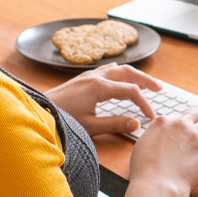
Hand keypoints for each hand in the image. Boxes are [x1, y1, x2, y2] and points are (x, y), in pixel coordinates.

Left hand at [44, 63, 160, 135]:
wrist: (38, 112)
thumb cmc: (61, 121)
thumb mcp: (90, 127)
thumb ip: (115, 125)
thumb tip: (137, 123)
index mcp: (99, 87)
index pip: (131, 91)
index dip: (144, 103)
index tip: (150, 116)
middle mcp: (95, 77)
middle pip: (128, 73)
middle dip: (145, 80)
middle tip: (159, 88)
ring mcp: (88, 76)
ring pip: (118, 69)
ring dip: (133, 74)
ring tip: (144, 82)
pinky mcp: (82, 79)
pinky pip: (107, 70)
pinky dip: (120, 73)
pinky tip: (120, 76)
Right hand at [129, 106, 197, 193]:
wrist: (157, 184)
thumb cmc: (145, 172)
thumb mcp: (141, 147)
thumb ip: (152, 137)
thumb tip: (157, 137)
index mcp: (162, 122)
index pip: (176, 117)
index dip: (182, 123)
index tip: (184, 129)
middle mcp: (180, 125)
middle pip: (196, 112)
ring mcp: (195, 136)